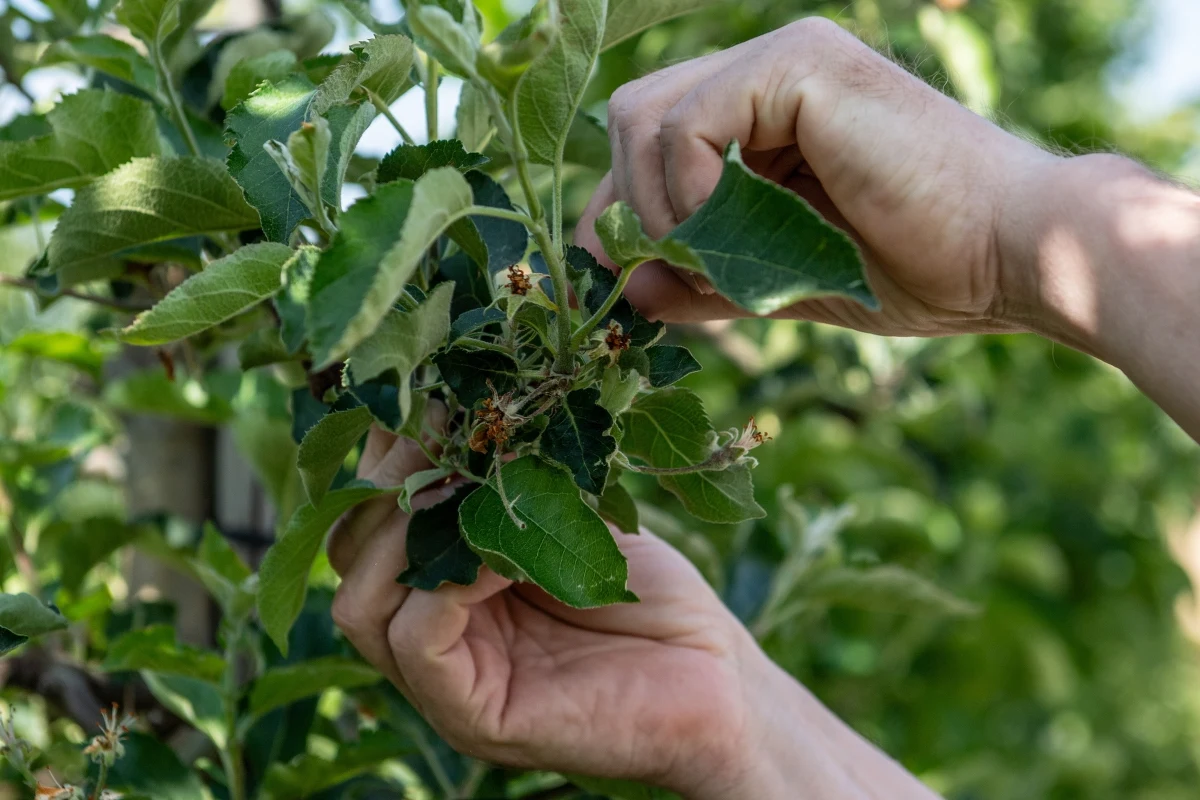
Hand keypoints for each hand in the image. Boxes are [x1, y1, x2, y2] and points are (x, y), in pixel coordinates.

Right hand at [328, 429, 945, 797]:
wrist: (721, 681)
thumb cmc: (649, 596)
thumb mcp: (567, 515)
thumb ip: (504, 476)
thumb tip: (451, 394)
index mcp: (440, 586)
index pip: (367, 519)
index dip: (386, 453)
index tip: (425, 389)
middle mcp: (427, 637)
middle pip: (349, 558)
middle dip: (387, 480)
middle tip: (440, 427)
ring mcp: (445, 684)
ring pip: (361, 605)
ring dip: (404, 527)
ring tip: (461, 478)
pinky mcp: (476, 717)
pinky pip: (422, 640)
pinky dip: (452, 581)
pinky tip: (501, 548)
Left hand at [575, 17, 1055, 336]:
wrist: (1009, 256)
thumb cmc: (919, 270)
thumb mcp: (781, 283)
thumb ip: (706, 278)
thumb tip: (624, 288)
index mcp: (768, 111)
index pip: (650, 137)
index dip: (621, 207)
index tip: (624, 276)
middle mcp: (770, 69)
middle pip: (634, 117)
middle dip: (627, 206)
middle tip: (664, 273)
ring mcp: (786, 58)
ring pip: (645, 116)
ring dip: (654, 206)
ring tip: (709, 263)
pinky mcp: (801, 65)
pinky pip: (686, 125)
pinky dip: (688, 193)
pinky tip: (736, 236)